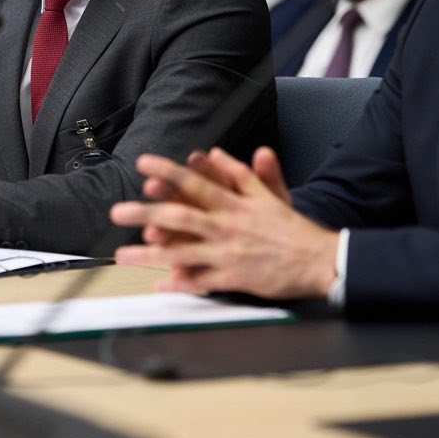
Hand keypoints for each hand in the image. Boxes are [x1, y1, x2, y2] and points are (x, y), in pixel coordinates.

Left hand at [109, 146, 337, 299]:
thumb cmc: (291, 227)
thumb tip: (216, 154)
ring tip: (122, 254)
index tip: (143, 165)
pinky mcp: (234, 278)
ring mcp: (229, 253)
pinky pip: (201, 281)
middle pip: (181, 216)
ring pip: (183, 251)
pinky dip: (179, 283)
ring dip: (150, 253)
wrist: (320, 260)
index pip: (196, 183)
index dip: (169, 172)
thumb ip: (241, 173)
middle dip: (147, 212)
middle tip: (117, 211)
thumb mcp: (269, 194)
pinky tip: (159, 283)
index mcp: (235, 204)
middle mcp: (228, 226)